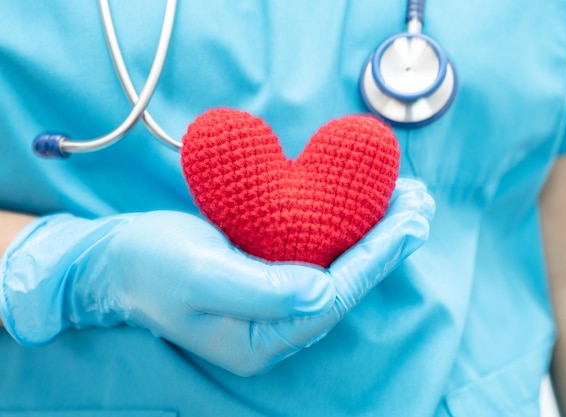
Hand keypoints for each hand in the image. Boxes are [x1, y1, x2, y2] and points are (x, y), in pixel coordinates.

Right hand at [0, 178, 432, 375]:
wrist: (119, 261)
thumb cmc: (151, 266)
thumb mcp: (197, 275)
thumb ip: (260, 291)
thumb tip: (323, 292)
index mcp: (261, 339)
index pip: (333, 298)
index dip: (374, 260)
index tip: (408, 222)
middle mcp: (277, 328)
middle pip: (347, 285)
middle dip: (387, 244)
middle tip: (422, 204)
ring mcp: (275, 303)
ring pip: (340, 268)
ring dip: (377, 233)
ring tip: (410, 199)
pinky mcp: (271, 278)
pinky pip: (321, 254)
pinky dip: (349, 228)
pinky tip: (369, 204)